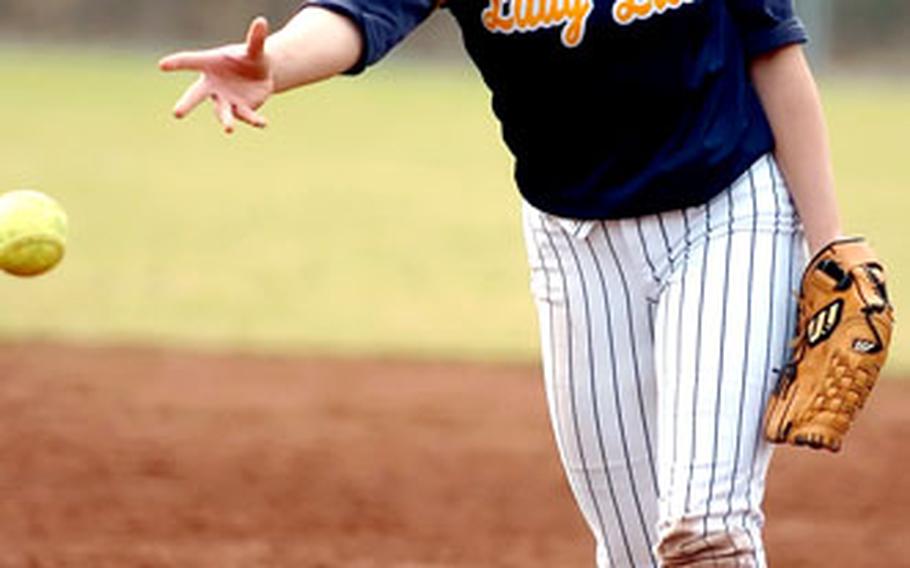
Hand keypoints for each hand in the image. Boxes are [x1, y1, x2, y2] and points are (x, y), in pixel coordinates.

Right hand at [159, 17, 273, 132]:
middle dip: (187, 104)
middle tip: (177, 113)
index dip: (177, 63)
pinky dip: (255, 120)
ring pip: (223, 112)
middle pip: (196, 95)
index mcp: (210, 65)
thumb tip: (262, 21)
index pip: (190, 62)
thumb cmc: (249, 58)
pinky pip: (247, 116)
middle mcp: (214, 86)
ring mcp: (226, 100)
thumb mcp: (254, 48)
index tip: (162, 65)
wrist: (261, 75)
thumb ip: (255, 38)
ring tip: (228, 129)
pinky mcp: (242, 109)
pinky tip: (263, 123)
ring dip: (226, 120)